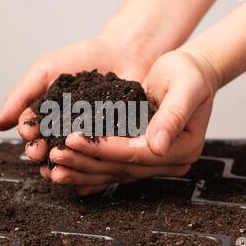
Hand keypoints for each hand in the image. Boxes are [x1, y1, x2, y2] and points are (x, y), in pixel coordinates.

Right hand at [0, 35, 157, 194]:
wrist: (122, 51)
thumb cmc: (81, 57)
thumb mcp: (45, 70)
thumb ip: (21, 95)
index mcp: (46, 117)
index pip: (31, 131)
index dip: (29, 135)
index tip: (30, 134)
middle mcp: (64, 131)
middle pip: (48, 149)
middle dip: (42, 153)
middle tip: (42, 152)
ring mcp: (87, 139)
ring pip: (71, 158)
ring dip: (63, 165)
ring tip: (60, 167)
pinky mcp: (110, 143)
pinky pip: (98, 157)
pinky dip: (91, 164)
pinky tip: (87, 168)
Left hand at [49, 50, 217, 194]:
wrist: (191, 74)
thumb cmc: (190, 74)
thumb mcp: (186, 87)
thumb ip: (174, 115)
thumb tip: (158, 146)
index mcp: (183, 149)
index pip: (137, 154)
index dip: (104, 148)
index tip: (73, 139)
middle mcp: (168, 161)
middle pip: (122, 167)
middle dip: (86, 161)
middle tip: (55, 155)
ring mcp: (154, 163)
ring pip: (114, 172)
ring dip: (83, 170)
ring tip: (54, 168)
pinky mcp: (140, 157)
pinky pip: (113, 168)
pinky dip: (90, 170)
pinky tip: (69, 172)